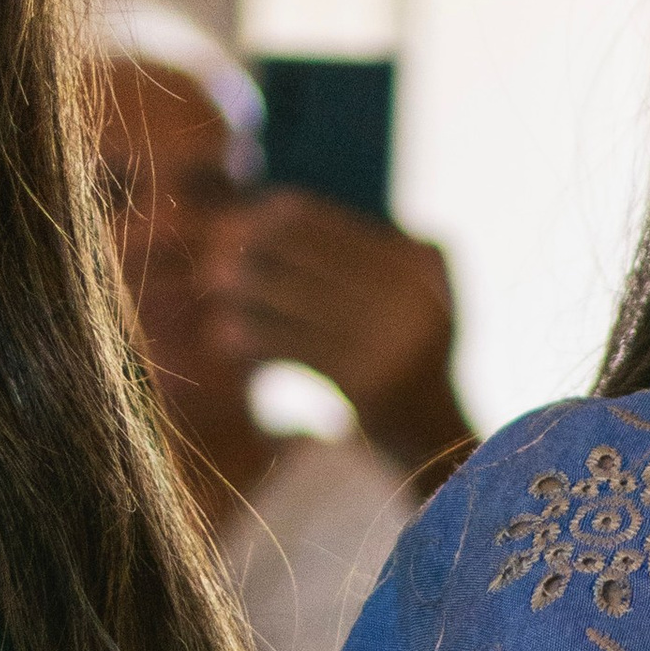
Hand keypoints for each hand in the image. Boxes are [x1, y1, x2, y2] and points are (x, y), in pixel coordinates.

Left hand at [204, 191, 471, 487]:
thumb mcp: (412, 292)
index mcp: (418, 262)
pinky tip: (222, 337)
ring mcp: (391, 340)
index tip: (237, 225)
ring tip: (212, 290)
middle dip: (248, 251)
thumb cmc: (408, 359)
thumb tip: (276, 207)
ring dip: (243, 292)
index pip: (323, 224)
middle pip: (302, 255)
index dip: (270, 218)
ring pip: (291, 297)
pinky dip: (251, 339)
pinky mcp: (367, 383)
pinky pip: (290, 347)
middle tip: (211, 259)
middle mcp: (410, 295)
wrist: (438, 443)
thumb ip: (373, 249)